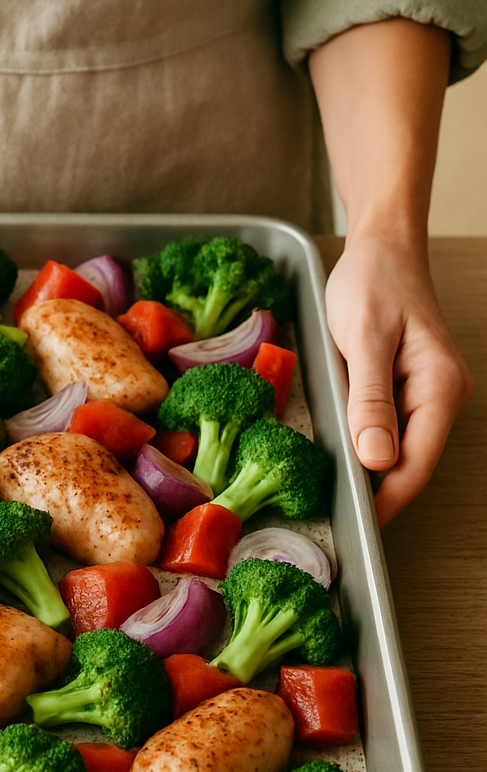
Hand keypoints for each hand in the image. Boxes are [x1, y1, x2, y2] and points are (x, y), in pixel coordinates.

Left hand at [324, 229, 471, 526]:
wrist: (379, 246)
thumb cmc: (373, 283)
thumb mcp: (364, 339)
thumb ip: (370, 400)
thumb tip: (378, 458)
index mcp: (439, 388)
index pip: (416, 463)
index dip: (386, 499)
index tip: (356, 524)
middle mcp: (440, 396)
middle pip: (409, 462)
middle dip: (376, 490)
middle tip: (331, 511)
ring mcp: (424, 393)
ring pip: (397, 448)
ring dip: (368, 469)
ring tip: (330, 490)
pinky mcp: (403, 387)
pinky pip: (387, 427)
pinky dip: (364, 442)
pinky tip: (339, 450)